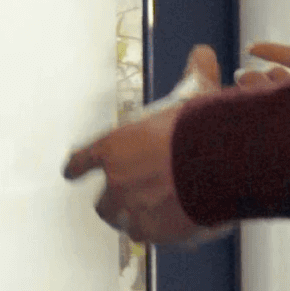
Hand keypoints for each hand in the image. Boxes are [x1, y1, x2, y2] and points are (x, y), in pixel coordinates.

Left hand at [64, 45, 231, 248]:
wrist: (217, 163)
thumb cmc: (199, 126)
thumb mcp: (192, 93)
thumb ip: (193, 73)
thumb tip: (202, 52)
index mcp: (114, 147)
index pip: (81, 161)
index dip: (77, 167)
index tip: (71, 172)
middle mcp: (116, 182)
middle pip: (101, 202)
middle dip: (112, 201)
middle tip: (127, 198)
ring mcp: (133, 210)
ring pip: (122, 223)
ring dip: (132, 220)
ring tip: (147, 218)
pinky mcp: (154, 233)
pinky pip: (149, 238)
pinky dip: (158, 233)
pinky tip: (171, 228)